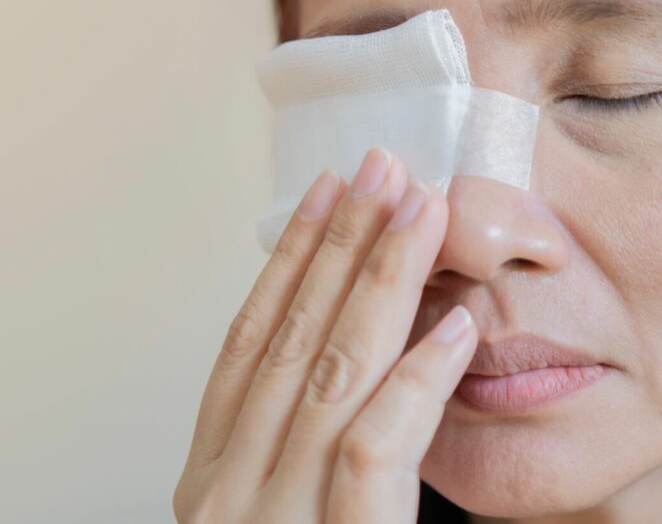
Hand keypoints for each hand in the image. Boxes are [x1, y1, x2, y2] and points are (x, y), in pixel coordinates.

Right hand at [174, 147, 477, 522]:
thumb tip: (339, 356)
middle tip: (380, 172)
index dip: (287, 260)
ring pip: (332, 371)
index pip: (247, 345)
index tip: (325, 195)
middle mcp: (228, 492)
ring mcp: (274, 519)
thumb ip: (293, 454)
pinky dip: (415, 380)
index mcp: (209, 480)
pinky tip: (452, 326)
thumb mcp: (273, 517)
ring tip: (420, 212)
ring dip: (381, 280)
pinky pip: (376, 444)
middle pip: (290, 340)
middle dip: (339, 245)